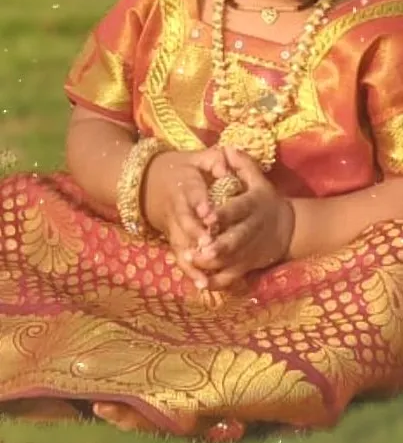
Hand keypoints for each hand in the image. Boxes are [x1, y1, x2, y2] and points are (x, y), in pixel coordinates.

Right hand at [142, 147, 228, 287]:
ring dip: (193, 260)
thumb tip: (226, 167)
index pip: (193, 195)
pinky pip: (180, 257)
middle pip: (185, 223)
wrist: (146, 181)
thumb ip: (214, 159)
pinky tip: (204, 286)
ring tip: (206, 276)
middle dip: (196, 235)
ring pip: (181, 244)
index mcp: (185, 185)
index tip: (210, 215)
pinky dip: (190, 272)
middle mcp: (177, 208)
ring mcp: (173, 226)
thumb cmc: (181, 168)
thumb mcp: (196, 157)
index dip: (201, 205)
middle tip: (209, 245)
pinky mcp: (173, 239)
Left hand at [191, 147, 294, 289]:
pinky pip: (232, 277)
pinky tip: (200, 283)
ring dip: (212, 265)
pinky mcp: (247, 265)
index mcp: (253, 205)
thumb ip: (242, 165)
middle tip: (198, 250)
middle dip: (217, 246)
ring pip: (231, 261)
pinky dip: (218, 282)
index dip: (222, 213)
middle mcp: (252, 229)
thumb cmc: (265, 200)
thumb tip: (228, 148)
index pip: (237, 209)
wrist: (289, 228)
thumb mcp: (258, 180)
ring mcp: (250, 250)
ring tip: (192, 263)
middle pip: (235, 240)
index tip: (206, 216)